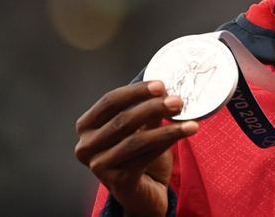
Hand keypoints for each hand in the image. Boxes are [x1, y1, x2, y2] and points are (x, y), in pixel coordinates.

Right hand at [74, 80, 198, 216]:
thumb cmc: (138, 154)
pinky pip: (146, 156)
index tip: (161, 85)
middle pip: (122, 120)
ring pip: (136, 140)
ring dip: (166, 127)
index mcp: (86, 126)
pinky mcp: (117, 181)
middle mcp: (86, 147)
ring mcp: (99, 166)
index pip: (109, 102)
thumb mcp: (141, 128)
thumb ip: (147, 110)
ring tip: (189, 120)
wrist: (143, 191)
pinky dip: (168, 142)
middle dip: (153, 107)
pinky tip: (186, 132)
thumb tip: (164, 89)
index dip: (136, 91)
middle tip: (178, 101)